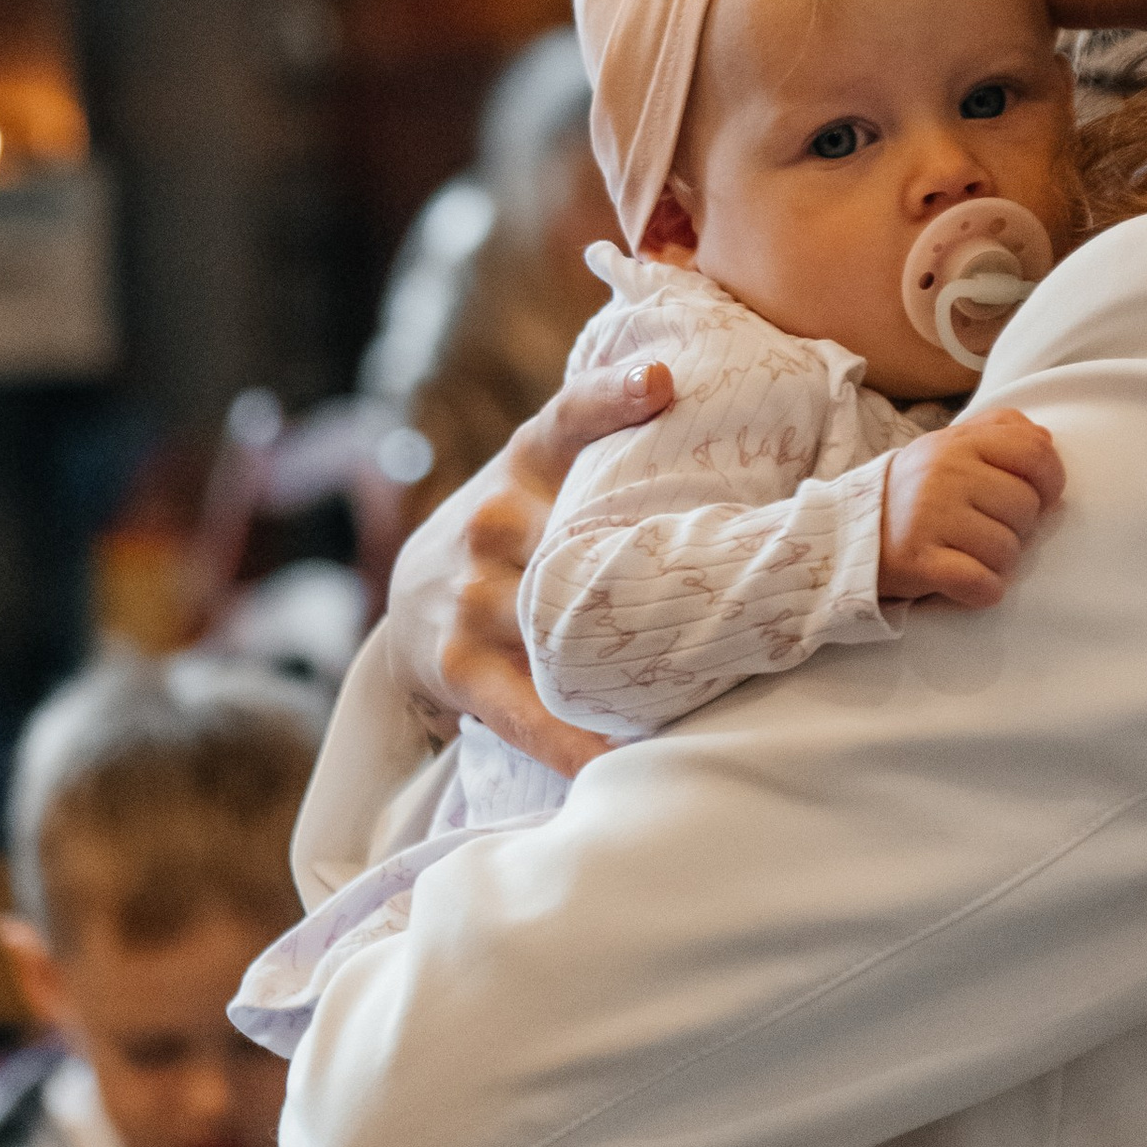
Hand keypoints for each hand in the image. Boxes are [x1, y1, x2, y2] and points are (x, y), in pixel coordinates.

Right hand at [382, 363, 673, 783]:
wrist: (410, 605)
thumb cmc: (513, 532)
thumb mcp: (541, 474)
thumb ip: (608, 448)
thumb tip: (709, 407)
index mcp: (526, 462)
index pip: (570, 416)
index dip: (613, 395)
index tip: (663, 384)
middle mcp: (494, 520)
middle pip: (580, 541)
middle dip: (650, 569)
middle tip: (737, 594)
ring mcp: (470, 596)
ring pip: (558, 630)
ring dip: (625, 664)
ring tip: (702, 687)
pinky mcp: (456, 665)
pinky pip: (524, 710)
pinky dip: (572, 740)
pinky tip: (618, 762)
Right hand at [879, 411, 1063, 609]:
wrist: (852, 532)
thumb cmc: (918, 491)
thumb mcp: (952, 445)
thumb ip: (1000, 430)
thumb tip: (1045, 437)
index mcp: (958, 442)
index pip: (1035, 452)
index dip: (1052, 479)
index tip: (1040, 496)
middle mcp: (944, 473)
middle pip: (1026, 508)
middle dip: (1017, 527)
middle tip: (985, 528)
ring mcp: (930, 517)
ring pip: (1008, 551)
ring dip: (997, 562)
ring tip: (969, 551)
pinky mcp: (920, 562)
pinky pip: (982, 584)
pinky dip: (983, 590)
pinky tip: (967, 580)